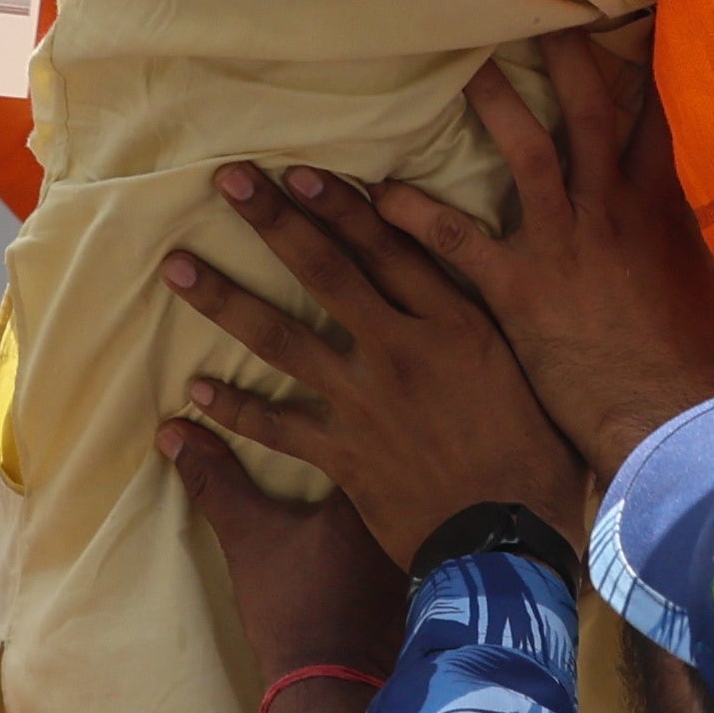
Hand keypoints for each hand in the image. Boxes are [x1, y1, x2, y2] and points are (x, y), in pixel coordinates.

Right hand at [162, 418, 408, 685]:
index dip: (360, 417)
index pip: (373, 430)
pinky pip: (427, 537)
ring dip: (403, 489)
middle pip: (403, 460)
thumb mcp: (247, 537)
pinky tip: (390, 541)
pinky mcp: (430, 580)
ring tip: (388, 477)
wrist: (328, 685)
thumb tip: (172, 432)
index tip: (347, 408)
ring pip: (419, 499)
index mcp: (372, 486)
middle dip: (389, 449)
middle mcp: (412, 510)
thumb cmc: (291, 606)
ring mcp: (426, 547)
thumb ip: (216, 481)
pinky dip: (413, 529)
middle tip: (366, 439)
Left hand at [169, 165, 590, 568]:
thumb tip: (462, 279)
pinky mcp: (341, 454)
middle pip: (327, 272)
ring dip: (226, 300)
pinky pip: (276, 425)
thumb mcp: (523, 367)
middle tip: (228, 181)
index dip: (341, 206)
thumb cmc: (535, 455)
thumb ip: (483, 321)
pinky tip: (196, 391)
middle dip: (275, 223)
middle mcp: (401, 351)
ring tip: (178, 269)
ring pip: (283, 339)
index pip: (388, 248)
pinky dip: (234, 409)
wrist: (507, 542)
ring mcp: (364, 402)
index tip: (298, 170)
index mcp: (454, 323)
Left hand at [370, 30, 713, 476]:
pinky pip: (454, 238)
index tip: (643, 18)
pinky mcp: (516, 285)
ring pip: (524, 151)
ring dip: (492, 106)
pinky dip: (414, 214)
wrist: (658, 422)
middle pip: (589, 111)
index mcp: (665, 209)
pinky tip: (378, 193)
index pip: (662, 119)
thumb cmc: (693, 371)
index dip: (655, 66)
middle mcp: (612, 209)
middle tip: (537, 10)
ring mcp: (562, 242)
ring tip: (460, 69)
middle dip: (566, 56)